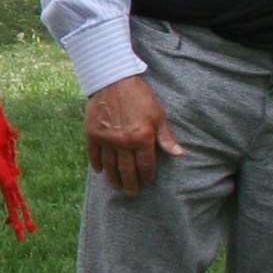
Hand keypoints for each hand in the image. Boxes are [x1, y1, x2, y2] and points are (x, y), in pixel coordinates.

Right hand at [85, 75, 183, 197]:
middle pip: (127, 170)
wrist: (113, 79)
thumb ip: (166, 137)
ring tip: (116, 187)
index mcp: (142, 138)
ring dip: (113, 178)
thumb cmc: (140, 95)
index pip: (145, 165)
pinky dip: (96, 164)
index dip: (147, 176)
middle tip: (131, 193)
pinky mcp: (93, 133)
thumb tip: (179, 154)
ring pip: (110, 165)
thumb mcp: (158, 114)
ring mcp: (106, 139)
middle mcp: (123, 142)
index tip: (147, 182)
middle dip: (130, 184)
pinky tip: (99, 171)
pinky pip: (94, 154)